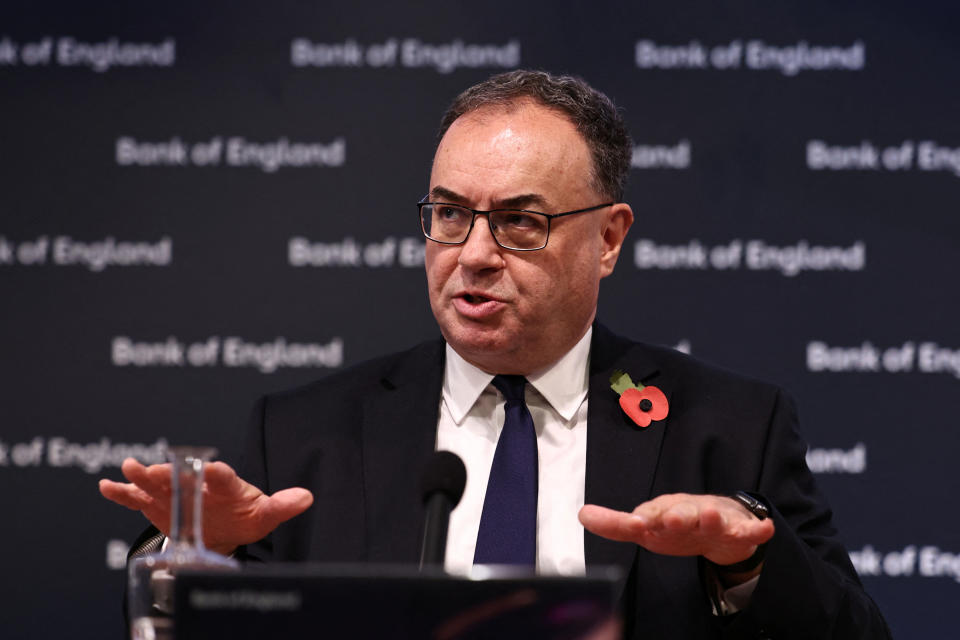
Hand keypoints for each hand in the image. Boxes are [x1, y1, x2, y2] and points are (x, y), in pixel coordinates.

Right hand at [99, 457, 313, 555]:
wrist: (225, 526)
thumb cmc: (246, 516)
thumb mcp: (266, 514)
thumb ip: (283, 506)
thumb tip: (307, 497)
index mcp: (227, 486)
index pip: (224, 478)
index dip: (217, 473)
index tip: (211, 467)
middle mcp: (199, 485)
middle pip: (184, 477)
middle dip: (171, 473)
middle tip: (157, 466)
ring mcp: (176, 493)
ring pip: (158, 483)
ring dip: (144, 476)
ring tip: (130, 467)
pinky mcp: (158, 505)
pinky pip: (137, 498)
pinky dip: (122, 493)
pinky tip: (106, 486)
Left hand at [579, 493, 774, 567]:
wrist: (719, 518)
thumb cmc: (676, 522)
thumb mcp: (646, 524)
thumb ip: (614, 524)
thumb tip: (581, 514)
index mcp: (662, 513)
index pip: (649, 515)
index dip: (642, 519)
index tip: (634, 522)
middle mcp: (687, 513)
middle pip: (682, 515)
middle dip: (677, 517)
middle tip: (672, 519)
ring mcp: (714, 520)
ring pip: (712, 520)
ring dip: (712, 518)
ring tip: (713, 515)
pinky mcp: (737, 530)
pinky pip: (749, 530)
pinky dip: (756, 529)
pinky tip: (763, 529)